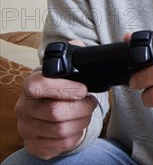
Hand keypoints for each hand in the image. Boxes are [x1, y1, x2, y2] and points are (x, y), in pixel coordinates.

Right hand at [15, 40, 96, 159]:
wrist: (51, 113)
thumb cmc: (61, 89)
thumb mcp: (66, 70)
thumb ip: (73, 55)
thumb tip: (78, 45)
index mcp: (31, 85)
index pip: (39, 86)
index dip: (66, 88)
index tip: (83, 90)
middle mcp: (24, 108)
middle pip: (55, 112)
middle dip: (82, 107)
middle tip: (90, 102)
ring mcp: (27, 128)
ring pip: (62, 130)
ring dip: (82, 121)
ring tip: (85, 113)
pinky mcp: (35, 145)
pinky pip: (62, 144)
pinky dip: (77, 135)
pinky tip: (77, 126)